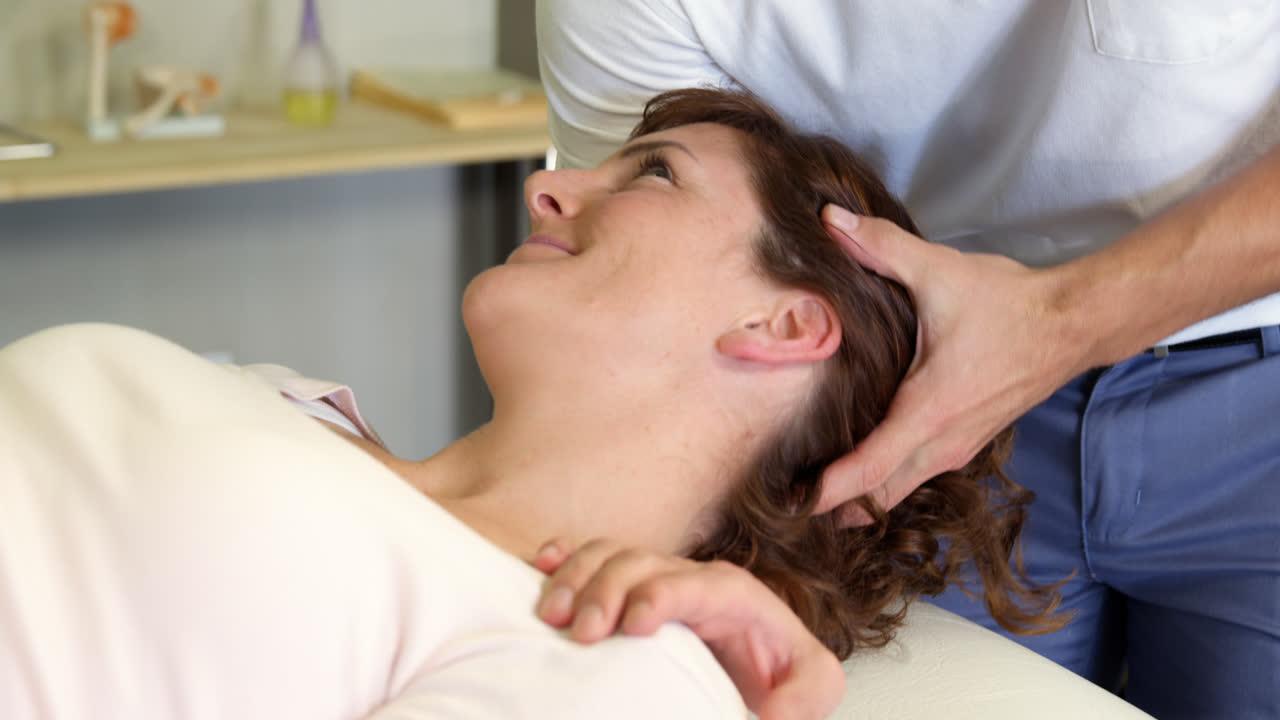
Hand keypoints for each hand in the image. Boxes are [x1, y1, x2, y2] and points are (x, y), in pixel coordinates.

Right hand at [533, 538, 844, 719]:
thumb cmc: (781, 675)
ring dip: (577, 578)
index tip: (633, 624)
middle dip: (607, 590)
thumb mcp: (813, 684)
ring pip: (609, 555)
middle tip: (581, 634)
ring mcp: (655, 577)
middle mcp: (688, 576)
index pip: (694, 584)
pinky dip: (565, 557)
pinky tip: (542, 566)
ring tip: (552, 615)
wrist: (760, 671)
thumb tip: (776, 712)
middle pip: (641, 563)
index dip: (661, 595)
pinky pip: (591, 555)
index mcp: (733, 595)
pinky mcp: (628, 587)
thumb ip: (809, 691)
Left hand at [816, 204, 1084, 524]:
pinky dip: (883, 484)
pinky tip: (856, 471)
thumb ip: (882, 248)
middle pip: (879, 498)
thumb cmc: (1009, 304)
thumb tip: (831, 222)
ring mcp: (957, 449)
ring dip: (858, 500)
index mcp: (929, 412)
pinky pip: (915, 478)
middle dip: (833, 508)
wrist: (1072, 324)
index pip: (870, 468)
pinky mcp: (966, 443)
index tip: (791, 506)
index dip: (828, 491)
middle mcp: (943, 443)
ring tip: (809, 498)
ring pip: (898, 492)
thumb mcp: (941, 271)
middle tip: (784, 510)